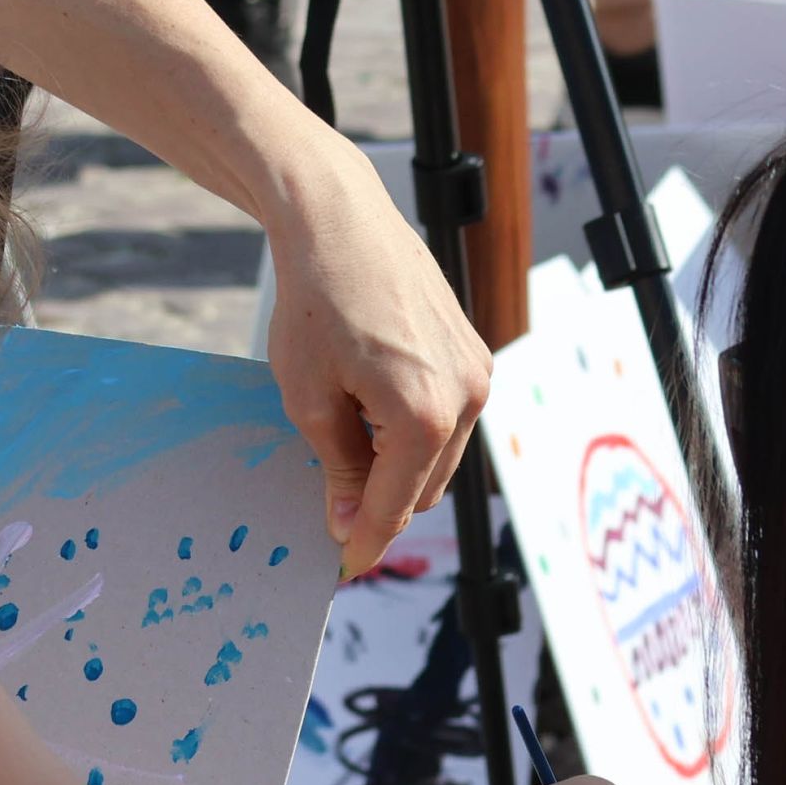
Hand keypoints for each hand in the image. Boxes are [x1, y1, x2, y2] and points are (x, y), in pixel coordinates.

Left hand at [263, 156, 490, 576]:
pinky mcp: (475, 353)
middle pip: (425, 489)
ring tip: (347, 441)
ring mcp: (477, 374)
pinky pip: (450, 417)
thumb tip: (347, 520)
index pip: (395, 505)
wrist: (340, 221)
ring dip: (399, 465)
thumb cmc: (315, 303)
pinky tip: (372, 404)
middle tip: (331, 506)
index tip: (341, 564)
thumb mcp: (308, 398)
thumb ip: (337, 467)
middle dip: (382, 502)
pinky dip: (415, 429)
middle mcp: (466, 399)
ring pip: (440, 456)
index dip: (364, 540)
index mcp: (424, 417)